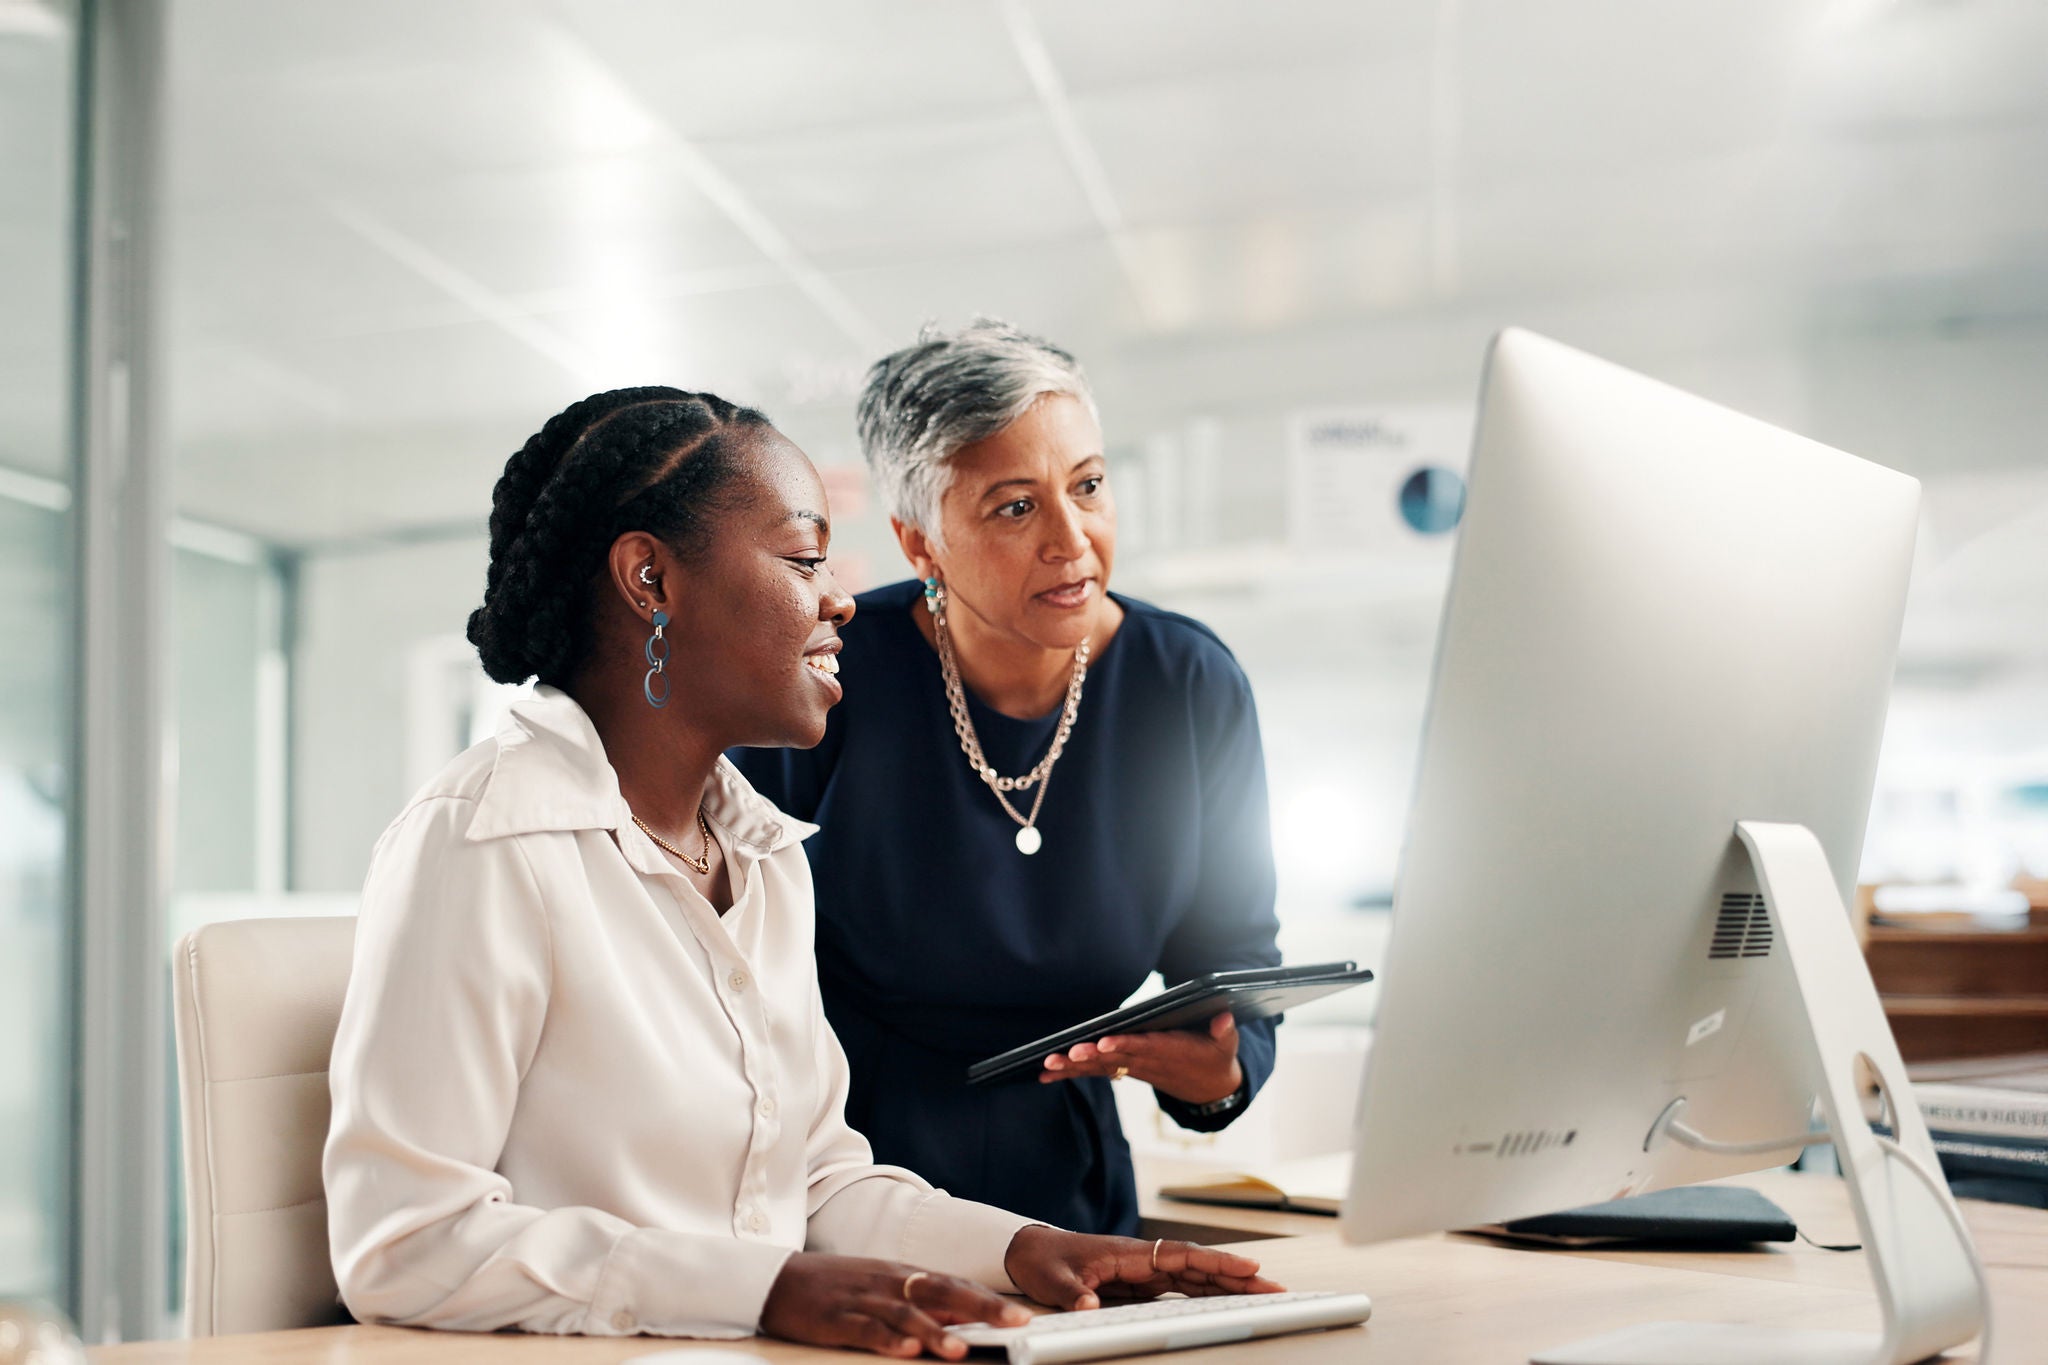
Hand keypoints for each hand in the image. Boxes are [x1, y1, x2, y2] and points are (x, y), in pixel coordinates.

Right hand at [759, 1252, 1030, 1358]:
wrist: (779, 1278)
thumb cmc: (836, 1286)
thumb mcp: (882, 1287)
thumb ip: (920, 1302)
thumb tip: (962, 1322)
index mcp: (904, 1274)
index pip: (954, 1284)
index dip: (988, 1299)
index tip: (1022, 1314)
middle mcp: (890, 1282)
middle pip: (942, 1292)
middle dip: (981, 1308)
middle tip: (1014, 1323)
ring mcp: (864, 1299)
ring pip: (908, 1314)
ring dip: (937, 1331)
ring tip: (961, 1347)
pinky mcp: (838, 1318)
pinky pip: (867, 1330)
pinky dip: (888, 1339)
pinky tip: (906, 1350)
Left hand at [1003, 1224, 1283, 1310]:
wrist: (1028, 1251)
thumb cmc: (1043, 1259)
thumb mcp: (1052, 1279)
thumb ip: (1072, 1291)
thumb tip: (1090, 1304)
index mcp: (1130, 1253)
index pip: (1182, 1255)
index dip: (1217, 1262)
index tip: (1249, 1267)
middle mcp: (1144, 1259)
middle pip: (1200, 1267)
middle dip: (1238, 1277)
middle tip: (1276, 1289)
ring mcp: (1145, 1271)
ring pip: (1195, 1279)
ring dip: (1228, 1287)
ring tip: (1263, 1297)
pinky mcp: (1141, 1284)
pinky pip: (1180, 1290)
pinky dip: (1206, 1295)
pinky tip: (1227, 1304)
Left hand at [1040, 1010, 1243, 1105]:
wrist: (1210, 1087)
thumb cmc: (1215, 1056)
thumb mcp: (1226, 1044)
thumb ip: (1224, 1032)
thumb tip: (1224, 1018)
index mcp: (1171, 1051)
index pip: (1144, 1047)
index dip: (1124, 1045)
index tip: (1104, 1043)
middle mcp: (1148, 1060)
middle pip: (1116, 1058)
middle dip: (1090, 1056)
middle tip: (1066, 1054)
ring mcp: (1135, 1067)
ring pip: (1101, 1066)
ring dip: (1073, 1067)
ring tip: (1048, 1065)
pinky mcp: (1126, 1070)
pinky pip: (1096, 1072)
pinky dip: (1071, 1072)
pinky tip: (1045, 1073)